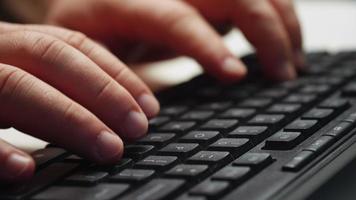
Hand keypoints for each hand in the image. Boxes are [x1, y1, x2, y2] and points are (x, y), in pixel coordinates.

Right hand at [0, 22, 158, 182]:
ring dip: (68, 120)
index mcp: (13, 42)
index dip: (116, 75)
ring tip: (108, 149)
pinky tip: (26, 168)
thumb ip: (57, 88)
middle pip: (51, 59)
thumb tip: (119, 114)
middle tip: (137, 131)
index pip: (73, 46)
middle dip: (102, 95)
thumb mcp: (21, 81)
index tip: (149, 107)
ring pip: (15, 85)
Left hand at [45, 0, 303, 81]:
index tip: (238, 76)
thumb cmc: (89, 25)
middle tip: (283, 76)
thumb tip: (151, 110)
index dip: (209, 46)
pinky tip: (284, 45)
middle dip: (267, 33)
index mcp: (132, 1)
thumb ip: (114, 73)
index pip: (178, 19)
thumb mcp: (88, 50)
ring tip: (292, 64)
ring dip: (283, 23)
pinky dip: (278, 18)